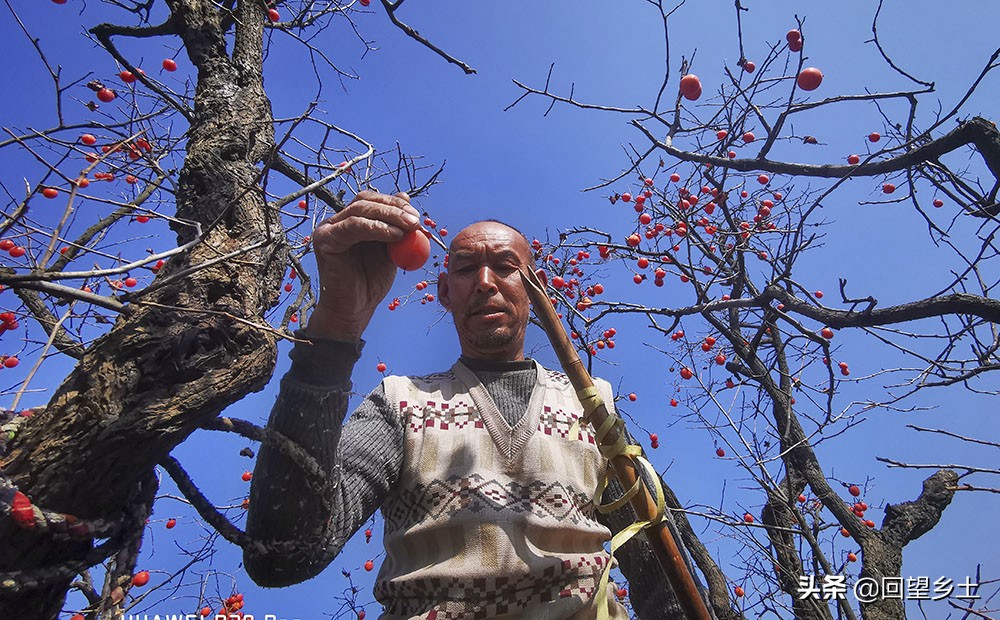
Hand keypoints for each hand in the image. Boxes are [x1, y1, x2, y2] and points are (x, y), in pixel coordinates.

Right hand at [306, 191, 420, 338]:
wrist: (355, 310)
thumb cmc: (371, 282)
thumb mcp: (391, 250)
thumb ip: (397, 227)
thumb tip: (406, 197)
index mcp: (351, 221)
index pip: (372, 201)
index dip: (395, 203)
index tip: (417, 215)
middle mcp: (336, 222)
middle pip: (365, 201)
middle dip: (393, 208)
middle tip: (415, 220)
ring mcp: (328, 229)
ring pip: (360, 211)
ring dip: (389, 216)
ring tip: (409, 227)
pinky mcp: (325, 240)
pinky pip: (353, 227)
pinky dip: (376, 228)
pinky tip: (395, 235)